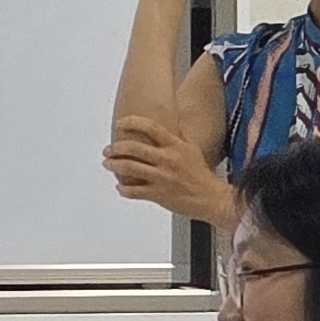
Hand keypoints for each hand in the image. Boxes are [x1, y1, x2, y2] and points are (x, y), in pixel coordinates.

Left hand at [104, 115, 229, 225]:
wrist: (212, 198)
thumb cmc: (201, 175)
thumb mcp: (190, 149)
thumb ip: (174, 139)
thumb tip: (162, 127)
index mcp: (175, 146)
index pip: (150, 128)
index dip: (132, 123)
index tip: (120, 123)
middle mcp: (167, 159)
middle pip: (134, 148)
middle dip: (115, 148)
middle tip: (108, 149)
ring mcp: (162, 177)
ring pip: (129, 168)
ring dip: (114, 165)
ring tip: (108, 164)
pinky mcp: (158, 194)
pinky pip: (134, 191)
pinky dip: (123, 189)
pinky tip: (120, 187)